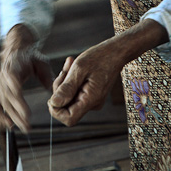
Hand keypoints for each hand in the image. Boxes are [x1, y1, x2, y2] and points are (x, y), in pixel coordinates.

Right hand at [0, 24, 52, 132]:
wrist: (16, 51)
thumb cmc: (31, 58)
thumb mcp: (41, 62)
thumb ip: (47, 76)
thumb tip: (54, 91)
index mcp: (13, 67)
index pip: (12, 82)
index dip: (17, 96)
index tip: (26, 111)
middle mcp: (3, 78)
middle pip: (8, 97)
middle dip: (17, 113)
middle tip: (28, 125)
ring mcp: (0, 86)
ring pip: (3, 104)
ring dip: (12, 117)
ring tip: (25, 128)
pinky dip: (0, 117)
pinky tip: (10, 126)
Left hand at [48, 19, 167, 125]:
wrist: (117, 52)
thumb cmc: (100, 57)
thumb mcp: (80, 68)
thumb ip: (67, 87)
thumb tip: (54, 103)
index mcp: (91, 100)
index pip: (69, 119)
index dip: (56, 110)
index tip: (54, 92)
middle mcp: (92, 104)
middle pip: (66, 106)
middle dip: (60, 89)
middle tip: (64, 70)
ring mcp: (92, 100)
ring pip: (69, 97)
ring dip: (65, 81)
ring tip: (70, 64)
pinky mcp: (91, 94)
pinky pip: (74, 91)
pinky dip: (70, 79)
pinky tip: (72, 66)